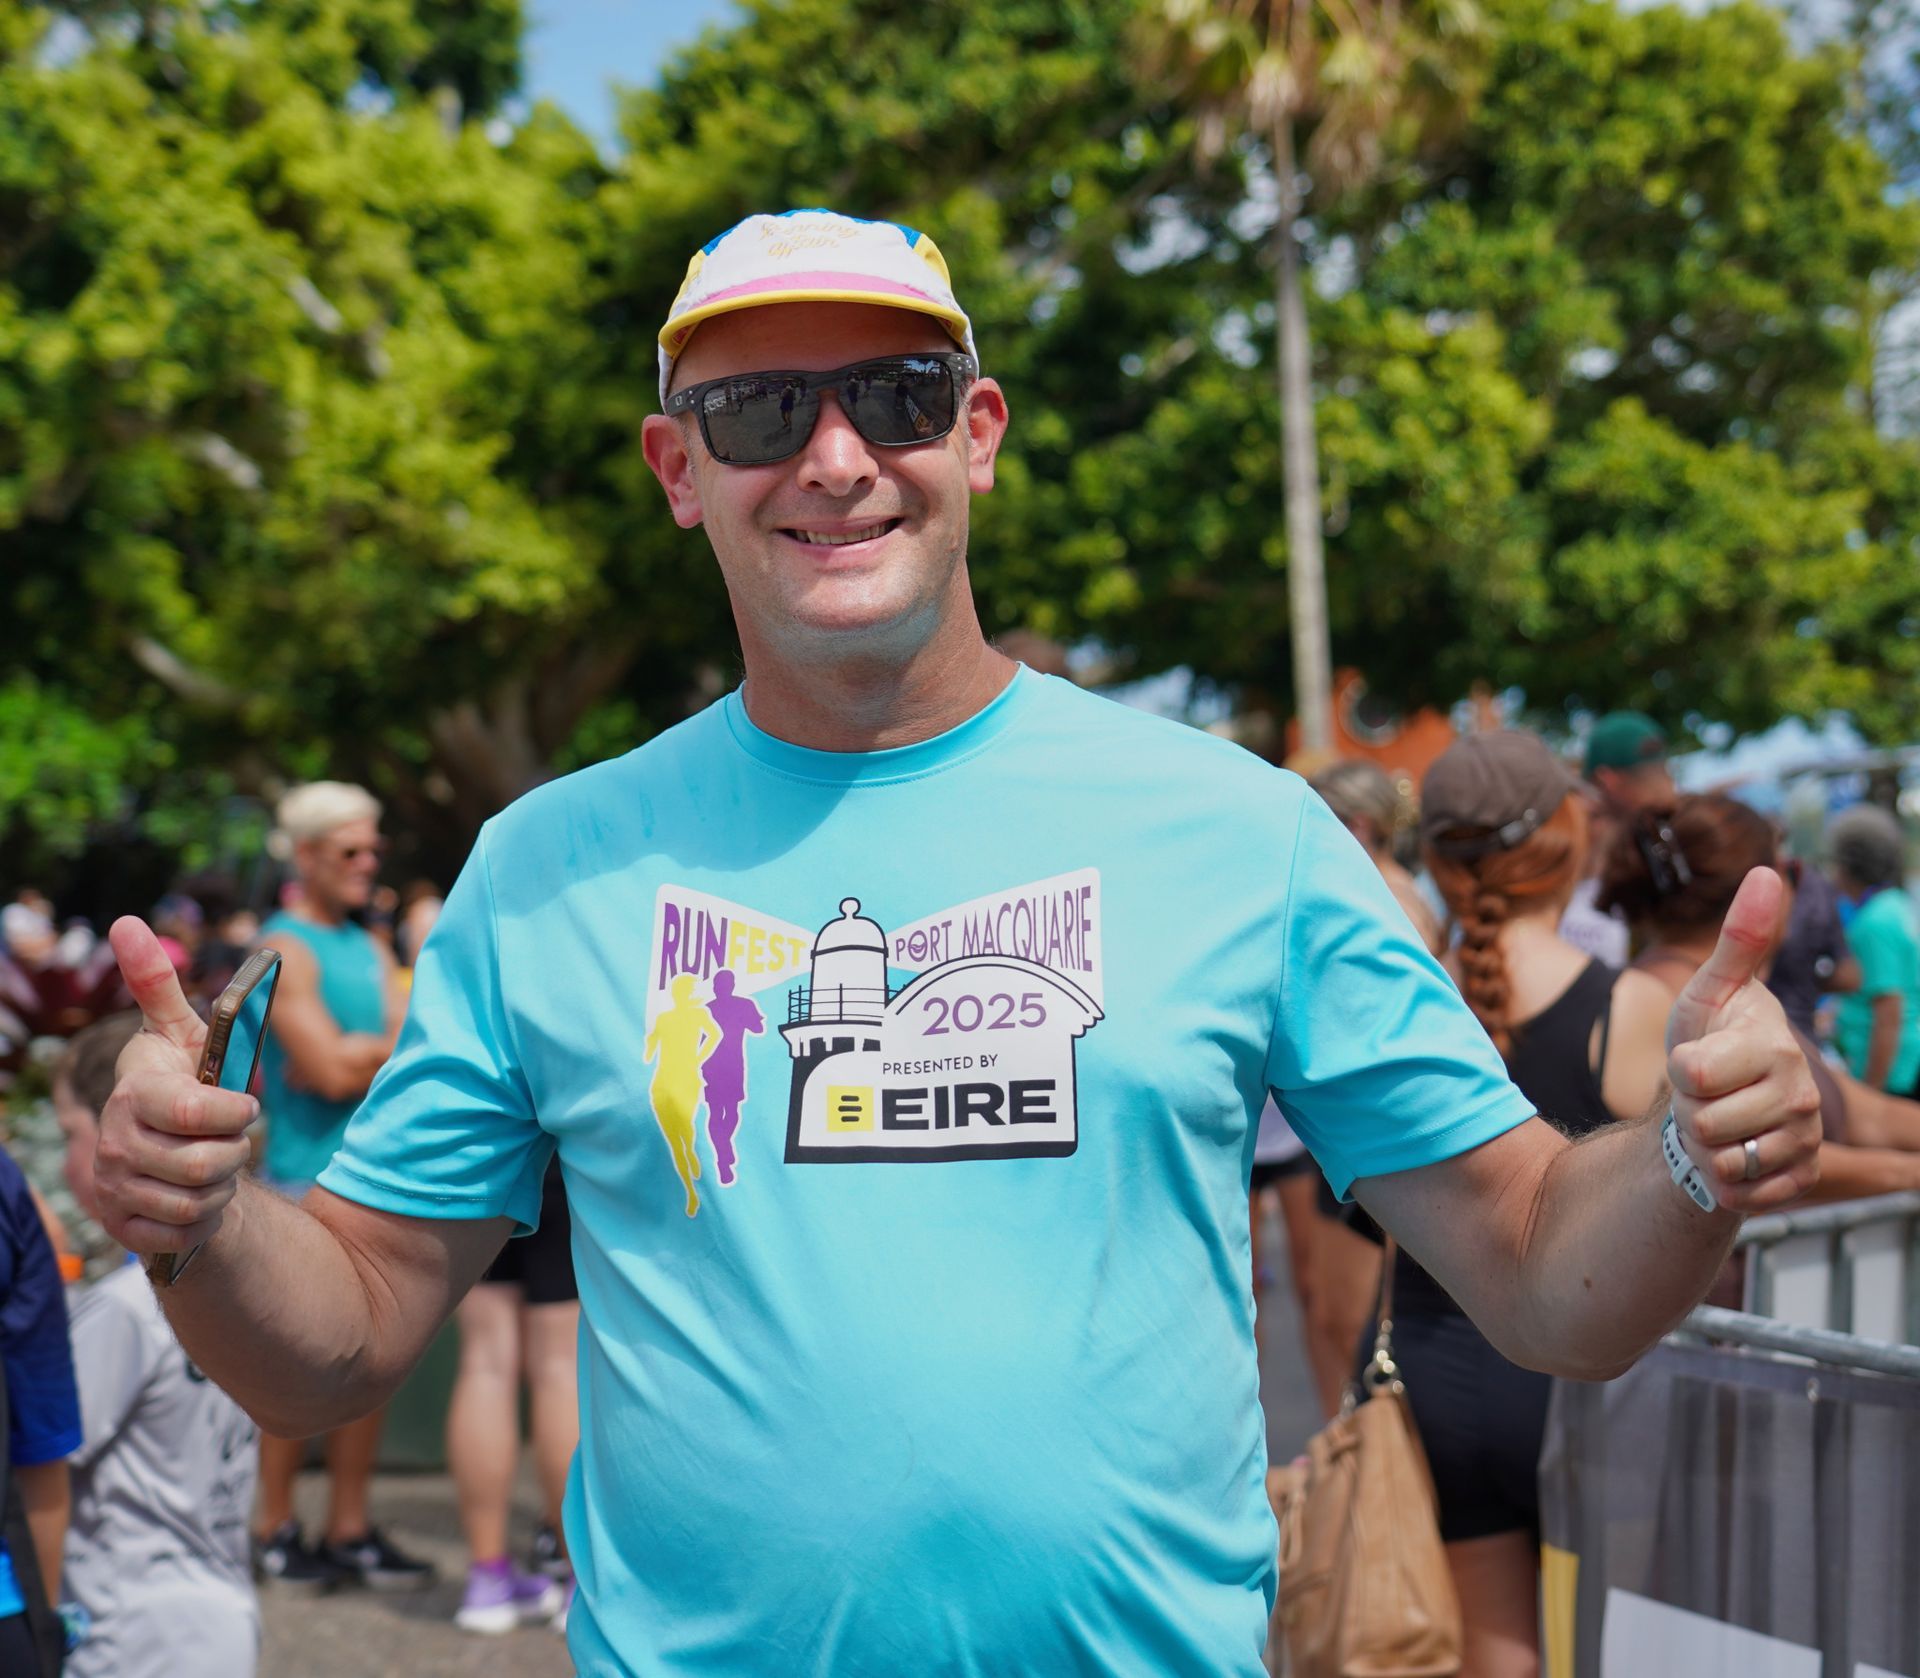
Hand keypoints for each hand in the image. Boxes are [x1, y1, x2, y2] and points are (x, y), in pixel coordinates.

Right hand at [95, 917, 258, 1254]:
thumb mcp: (180, 1032)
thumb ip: (157, 984)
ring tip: (215, 1164)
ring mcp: (116, 1188)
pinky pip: (185, 1235)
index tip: (244, 1106)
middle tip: (231, 1139)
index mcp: (135, 1094)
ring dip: (225, 1186)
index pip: (196, 1113)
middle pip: (207, 1165)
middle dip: (236, 1152)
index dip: (235, 1114)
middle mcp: (116, 1143)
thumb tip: (124, 922)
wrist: (164, 1146)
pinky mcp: (124, 1228)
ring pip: (200, 1203)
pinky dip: (206, 1221)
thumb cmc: (181, 1079)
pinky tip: (200, 1199)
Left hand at [1665, 868, 1822, 1211]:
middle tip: (1704, 1093)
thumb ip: (1738, 939)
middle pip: (1701, 1122)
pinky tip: (1734, 1156)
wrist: (1719, 1098)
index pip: (1690, 1073)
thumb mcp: (1709, 988)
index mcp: (1774, 1046)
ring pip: (1720, 1162)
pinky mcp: (1799, 1178)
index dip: (1677, 1068)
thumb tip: (1766, 869)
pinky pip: (1742, 1195)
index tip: (1694, 1056)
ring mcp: (1803, 1140)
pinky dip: (1724, 1183)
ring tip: (1717, 1121)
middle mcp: (1800, 1094)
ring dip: (1703, 1147)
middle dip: (1688, 1110)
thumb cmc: (1710, 1034)